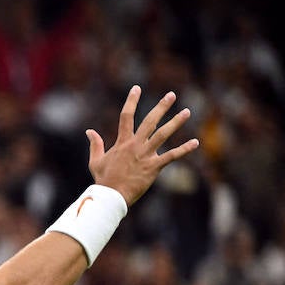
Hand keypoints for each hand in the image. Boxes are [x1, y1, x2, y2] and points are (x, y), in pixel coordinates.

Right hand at [87, 86, 197, 204]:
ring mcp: (145, 155)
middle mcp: (135, 145)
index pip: (126, 116)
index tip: (136, 88)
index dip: (131, 101)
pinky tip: (195, 143)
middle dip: (161, 107)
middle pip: (150, 121)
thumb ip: (95, 144)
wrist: (111, 195)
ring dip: (175, 122)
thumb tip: (89, 131)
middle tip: (171, 95)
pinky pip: (171, 156)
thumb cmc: (103, 180)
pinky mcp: (153, 167)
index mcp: (122, 142)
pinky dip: (184, 149)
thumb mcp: (95, 160)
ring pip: (163, 135)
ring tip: (187, 112)